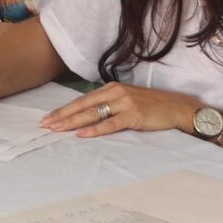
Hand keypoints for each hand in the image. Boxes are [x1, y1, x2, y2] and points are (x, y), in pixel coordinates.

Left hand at [41, 83, 200, 137]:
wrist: (177, 108)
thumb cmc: (151, 107)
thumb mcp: (127, 101)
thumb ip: (108, 105)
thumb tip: (86, 117)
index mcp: (111, 88)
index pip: (82, 100)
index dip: (64, 109)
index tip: (48, 118)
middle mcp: (115, 92)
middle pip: (83, 105)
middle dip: (62, 115)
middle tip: (45, 124)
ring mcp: (124, 103)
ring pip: (92, 113)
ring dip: (72, 122)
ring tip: (57, 128)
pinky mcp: (133, 115)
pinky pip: (110, 123)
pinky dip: (95, 129)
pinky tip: (82, 134)